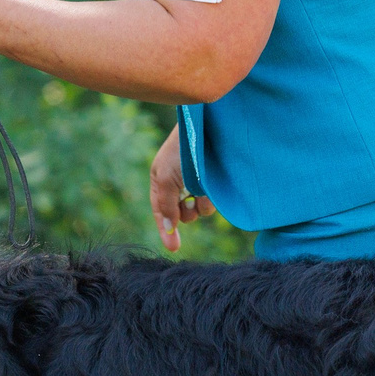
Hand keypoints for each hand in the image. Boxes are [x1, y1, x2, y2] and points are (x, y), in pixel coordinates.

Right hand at [149, 123, 218, 251]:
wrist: (207, 127)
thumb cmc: (181, 150)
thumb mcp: (166, 178)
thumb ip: (166, 206)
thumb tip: (168, 228)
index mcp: (161, 180)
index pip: (161, 211)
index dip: (165, 230)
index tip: (174, 248)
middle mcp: (178, 184)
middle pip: (181, 214)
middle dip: (185, 213)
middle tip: (188, 203)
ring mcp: (197, 183)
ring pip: (198, 210)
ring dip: (200, 205)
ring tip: (202, 189)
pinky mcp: (213, 182)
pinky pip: (211, 201)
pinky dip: (211, 199)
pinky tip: (212, 186)